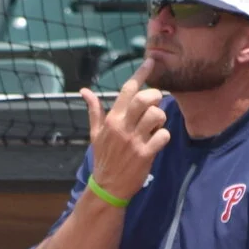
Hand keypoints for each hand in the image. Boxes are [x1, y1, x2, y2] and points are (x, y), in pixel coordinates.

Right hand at [81, 59, 168, 202]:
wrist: (107, 186)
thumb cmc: (104, 158)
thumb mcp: (96, 134)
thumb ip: (94, 111)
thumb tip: (84, 91)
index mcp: (112, 119)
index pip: (128, 89)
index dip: (141, 73)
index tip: (151, 61)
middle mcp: (122, 127)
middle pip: (145, 99)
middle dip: (156, 97)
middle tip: (156, 104)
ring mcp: (134, 140)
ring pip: (157, 115)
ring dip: (161, 118)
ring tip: (155, 126)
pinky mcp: (145, 154)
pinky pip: (163, 136)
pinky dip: (164, 136)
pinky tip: (157, 141)